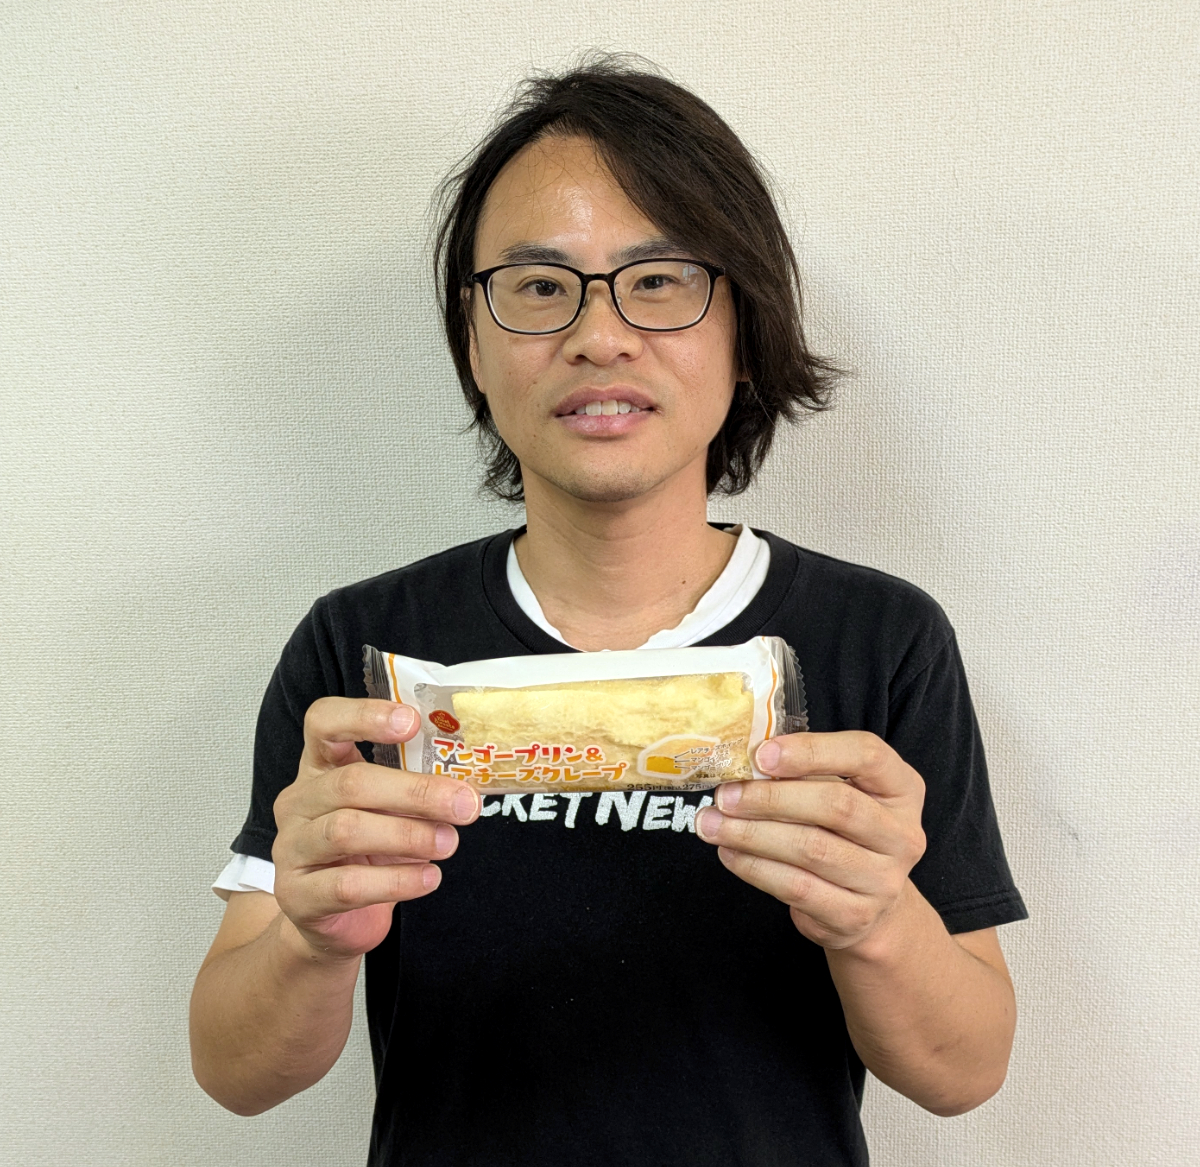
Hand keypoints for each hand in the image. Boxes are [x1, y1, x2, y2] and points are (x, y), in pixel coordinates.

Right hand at [271, 697, 479, 961]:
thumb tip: (467, 786)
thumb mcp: (389, 810)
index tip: (412, 721)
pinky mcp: (297, 896)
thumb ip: (414, 790)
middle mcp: (298, 801)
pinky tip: (429, 878)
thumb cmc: (367, 853)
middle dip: (415, 792)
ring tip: (449, 843)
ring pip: (346, 831)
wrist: (333, 922)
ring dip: (408, 836)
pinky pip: (348, 885)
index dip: (364, 715)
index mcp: (319, 767)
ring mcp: (291, 849)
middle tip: (465, 804)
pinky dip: (397, 881)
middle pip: (350, 782)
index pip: (323, 722)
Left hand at [695, 732, 925, 950]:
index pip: (866, 755)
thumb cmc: (843, 834)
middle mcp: (902, 834)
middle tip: (725, 795)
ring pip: (811, 849)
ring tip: (712, 824)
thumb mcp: (838, 792)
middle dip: (770, 798)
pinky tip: (729, 852)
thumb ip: (804, 773)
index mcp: (902, 788)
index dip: (811, 751)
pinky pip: (797, 887)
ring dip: (752, 834)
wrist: (869, 906)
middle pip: (835, 806)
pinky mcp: (855, 916)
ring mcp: (884, 880)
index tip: (761, 755)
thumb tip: (742, 761)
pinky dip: (755, 868)